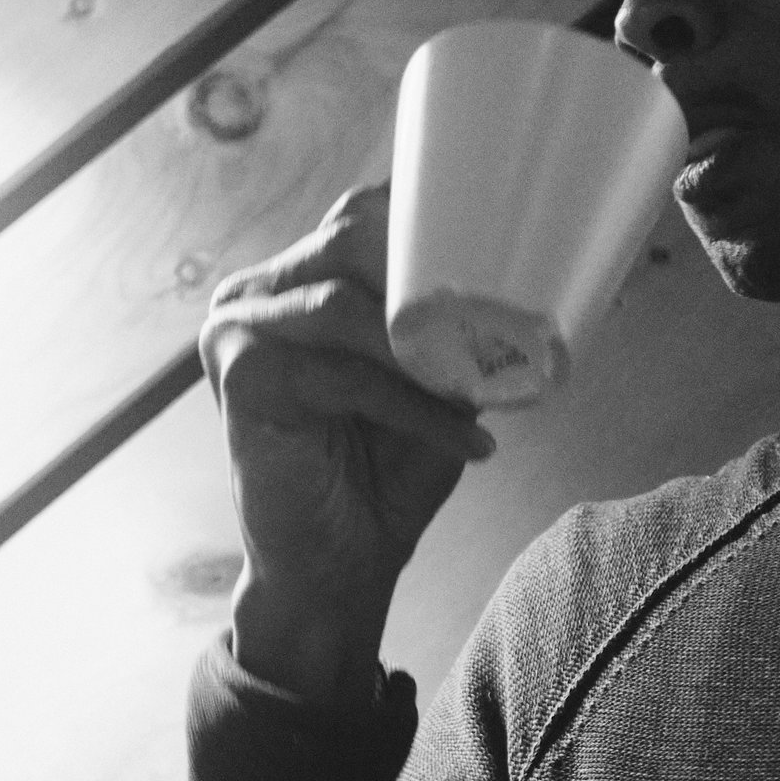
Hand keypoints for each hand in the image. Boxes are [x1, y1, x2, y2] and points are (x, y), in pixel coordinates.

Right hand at [198, 183, 492, 706]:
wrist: (339, 567)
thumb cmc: (390, 471)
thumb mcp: (440, 381)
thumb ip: (458, 325)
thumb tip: (539, 274)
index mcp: (301, 276)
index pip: (363, 213)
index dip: (434, 214)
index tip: (515, 231)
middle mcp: (259, 289)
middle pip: (352, 237)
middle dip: (436, 277)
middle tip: (509, 318)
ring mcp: (240, 327)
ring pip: (348, 305)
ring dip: (428, 355)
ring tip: (483, 398)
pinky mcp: (242, 377)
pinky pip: (345, 374)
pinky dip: (414, 408)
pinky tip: (468, 442)